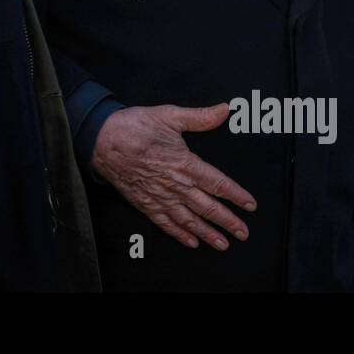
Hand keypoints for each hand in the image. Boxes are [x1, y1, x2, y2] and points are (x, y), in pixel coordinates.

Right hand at [91, 103, 254, 249]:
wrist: (103, 140)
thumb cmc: (135, 126)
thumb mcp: (169, 115)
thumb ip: (199, 117)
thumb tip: (224, 110)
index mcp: (185, 163)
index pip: (218, 183)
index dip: (236, 195)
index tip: (250, 205)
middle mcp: (176, 185)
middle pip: (208, 207)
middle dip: (228, 221)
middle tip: (244, 233)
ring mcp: (160, 197)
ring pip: (190, 220)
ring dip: (208, 233)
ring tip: (223, 244)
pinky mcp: (145, 203)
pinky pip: (166, 223)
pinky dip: (180, 234)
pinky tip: (191, 242)